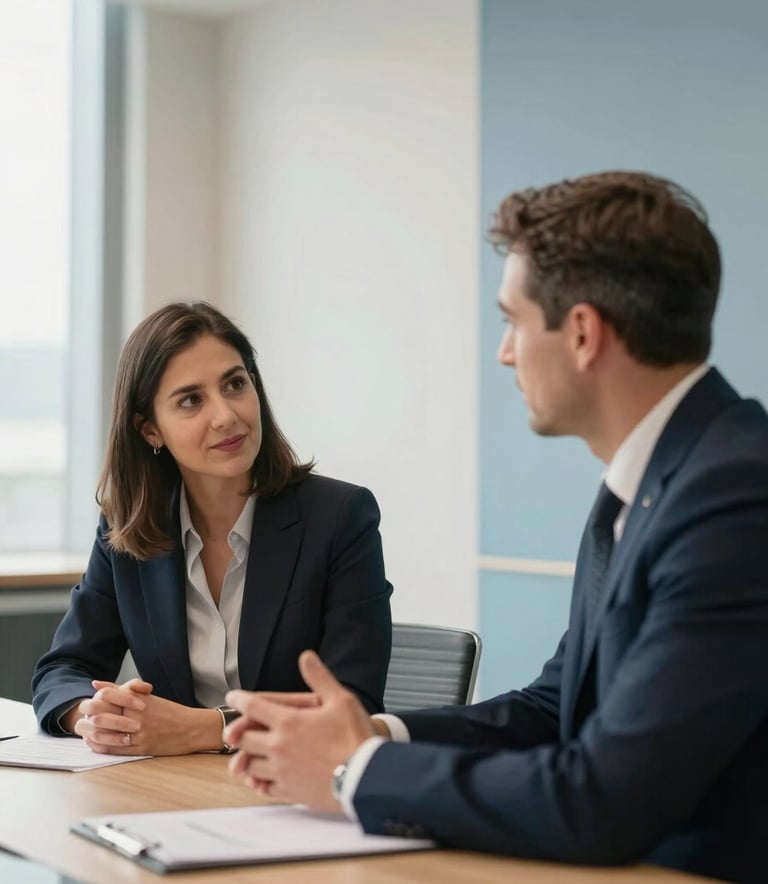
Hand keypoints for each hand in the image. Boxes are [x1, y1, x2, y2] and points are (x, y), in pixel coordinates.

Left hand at [76, 679, 222, 755]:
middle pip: (102, 716)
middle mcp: (137, 715)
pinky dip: (100, 747)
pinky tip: (94, 744)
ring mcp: (139, 733)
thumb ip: (121, 689)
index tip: (87, 706)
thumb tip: (96, 684)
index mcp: (138, 700)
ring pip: (106, 735)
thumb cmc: (169, 711)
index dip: (93, 702)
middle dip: (88, 719)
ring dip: (91, 735)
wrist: (190, 728)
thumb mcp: (147, 696)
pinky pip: (115, 749)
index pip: (106, 698)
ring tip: (85, 733)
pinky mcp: (141, 748)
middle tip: (82, 720)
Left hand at [225, 650, 376, 810]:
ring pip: (250, 765)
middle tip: (233, 730)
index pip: (253, 707)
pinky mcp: (289, 792)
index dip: (239, 699)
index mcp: (289, 722)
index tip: (232, 696)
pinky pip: (264, 788)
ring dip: (246, 758)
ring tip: (246, 755)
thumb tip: (306, 656)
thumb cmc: (355, 736)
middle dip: (237, 731)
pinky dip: (258, 782)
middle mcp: (279, 746)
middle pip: (243, 738)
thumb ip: (319, 677)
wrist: (365, 777)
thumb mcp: (341, 699)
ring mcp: (282, 771)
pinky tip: (261, 779)